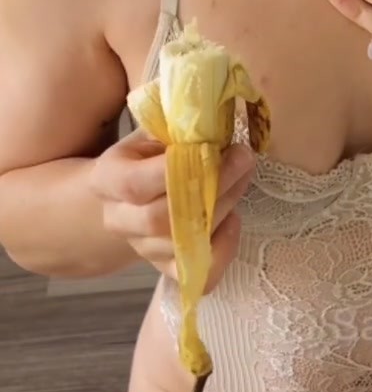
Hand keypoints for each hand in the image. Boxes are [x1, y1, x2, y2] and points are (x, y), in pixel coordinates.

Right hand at [90, 130, 256, 291]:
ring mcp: (142, 248)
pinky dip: (222, 250)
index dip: (180, 170)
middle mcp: (119, 219)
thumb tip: (212, 118)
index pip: (136, 184)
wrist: (129, 195)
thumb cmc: (147, 157)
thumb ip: (175, 129)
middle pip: (162, 219)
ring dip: (223, 210)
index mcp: (107, 180)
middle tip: (243, 160)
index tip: (219, 148)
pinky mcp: (165, 267)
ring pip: (184, 243)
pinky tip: (232, 221)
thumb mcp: (151, 134)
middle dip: (212, 189)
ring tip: (242, 179)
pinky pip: (198, 273)